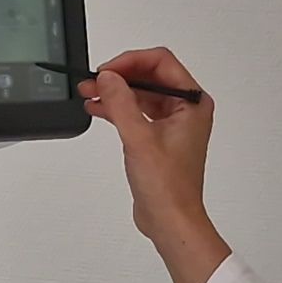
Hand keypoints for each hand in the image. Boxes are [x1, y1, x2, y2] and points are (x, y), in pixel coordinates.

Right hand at [76, 47, 230, 282]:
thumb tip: (107, 78)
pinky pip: (137, 112)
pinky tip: (98, 108)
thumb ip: (121, 103)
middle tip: (93, 81)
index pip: (161, 63)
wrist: (170, 220)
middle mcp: (186, 109)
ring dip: (116, 92)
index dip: (130, 62)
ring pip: (141, 94)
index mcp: (192, 103)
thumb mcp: (139, 139)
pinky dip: (118, 108)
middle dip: (119, 76)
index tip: (106, 71)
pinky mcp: (159, 137)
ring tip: (89, 93)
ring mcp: (173, 123)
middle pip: (150, 76)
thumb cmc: (167, 187)